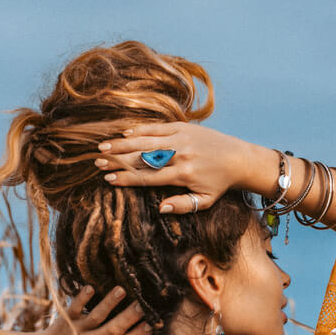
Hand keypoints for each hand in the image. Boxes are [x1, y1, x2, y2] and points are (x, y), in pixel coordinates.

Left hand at [36, 285, 152, 334]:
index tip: (151, 325)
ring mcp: (78, 331)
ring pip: (96, 316)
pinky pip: (75, 308)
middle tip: (143, 305)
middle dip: (129, 317)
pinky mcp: (67, 319)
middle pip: (113, 330)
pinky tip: (90, 287)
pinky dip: (81, 298)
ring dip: (109, 303)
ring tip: (121, 290)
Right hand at [94, 122, 255, 213]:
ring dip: (122, 143)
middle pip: (142, 157)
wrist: (238, 158)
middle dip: (118, 159)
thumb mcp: (204, 201)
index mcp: (183, 174)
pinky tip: (124, 135)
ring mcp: (180, 138)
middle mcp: (180, 154)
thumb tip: (160, 208)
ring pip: (146, 140)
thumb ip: (182, 205)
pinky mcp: (183, 126)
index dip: (126, 178)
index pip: (148, 177)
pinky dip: (140, 130)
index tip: (108, 179)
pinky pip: (157, 127)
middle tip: (97, 161)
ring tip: (103, 147)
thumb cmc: (219, 183)